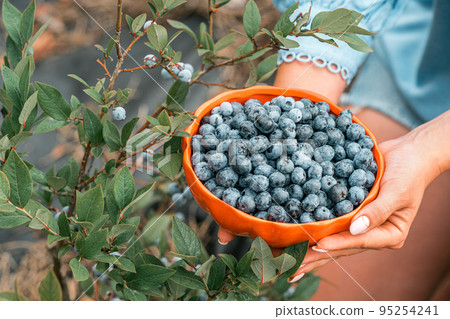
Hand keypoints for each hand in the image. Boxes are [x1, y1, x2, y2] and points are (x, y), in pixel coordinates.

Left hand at [218, 111, 449, 282]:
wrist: (408, 154)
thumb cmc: (409, 172)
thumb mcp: (397, 192)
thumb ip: (377, 212)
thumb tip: (355, 229)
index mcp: (388, 235)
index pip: (357, 242)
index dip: (336, 244)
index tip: (317, 245)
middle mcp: (371, 234)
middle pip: (339, 248)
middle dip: (313, 258)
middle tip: (289, 267)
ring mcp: (359, 227)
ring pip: (330, 241)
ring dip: (308, 250)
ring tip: (285, 260)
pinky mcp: (349, 214)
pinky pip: (329, 224)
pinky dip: (312, 231)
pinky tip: (294, 238)